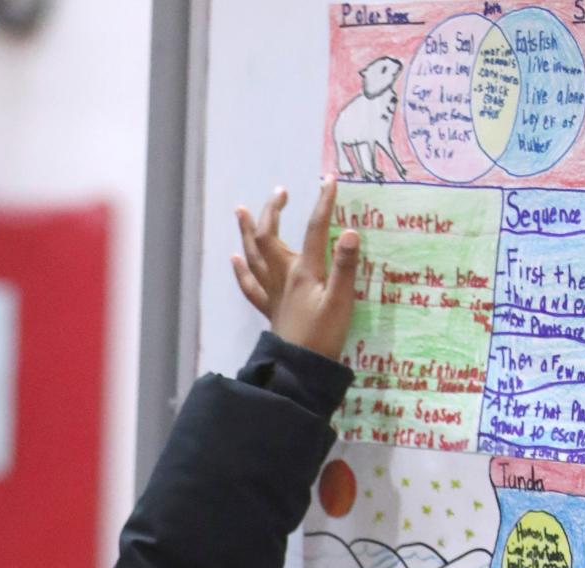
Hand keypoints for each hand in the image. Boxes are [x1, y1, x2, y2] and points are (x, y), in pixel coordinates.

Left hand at [230, 177, 359, 360]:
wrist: (299, 371)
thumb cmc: (323, 338)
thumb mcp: (341, 302)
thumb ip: (345, 267)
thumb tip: (350, 232)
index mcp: (303, 272)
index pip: (314, 229)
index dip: (322, 203)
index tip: (330, 180)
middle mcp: (283, 277)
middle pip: (271, 237)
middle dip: (274, 211)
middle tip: (280, 192)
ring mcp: (273, 293)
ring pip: (254, 257)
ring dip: (247, 232)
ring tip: (241, 211)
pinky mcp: (270, 309)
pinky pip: (250, 286)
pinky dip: (241, 270)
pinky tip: (234, 259)